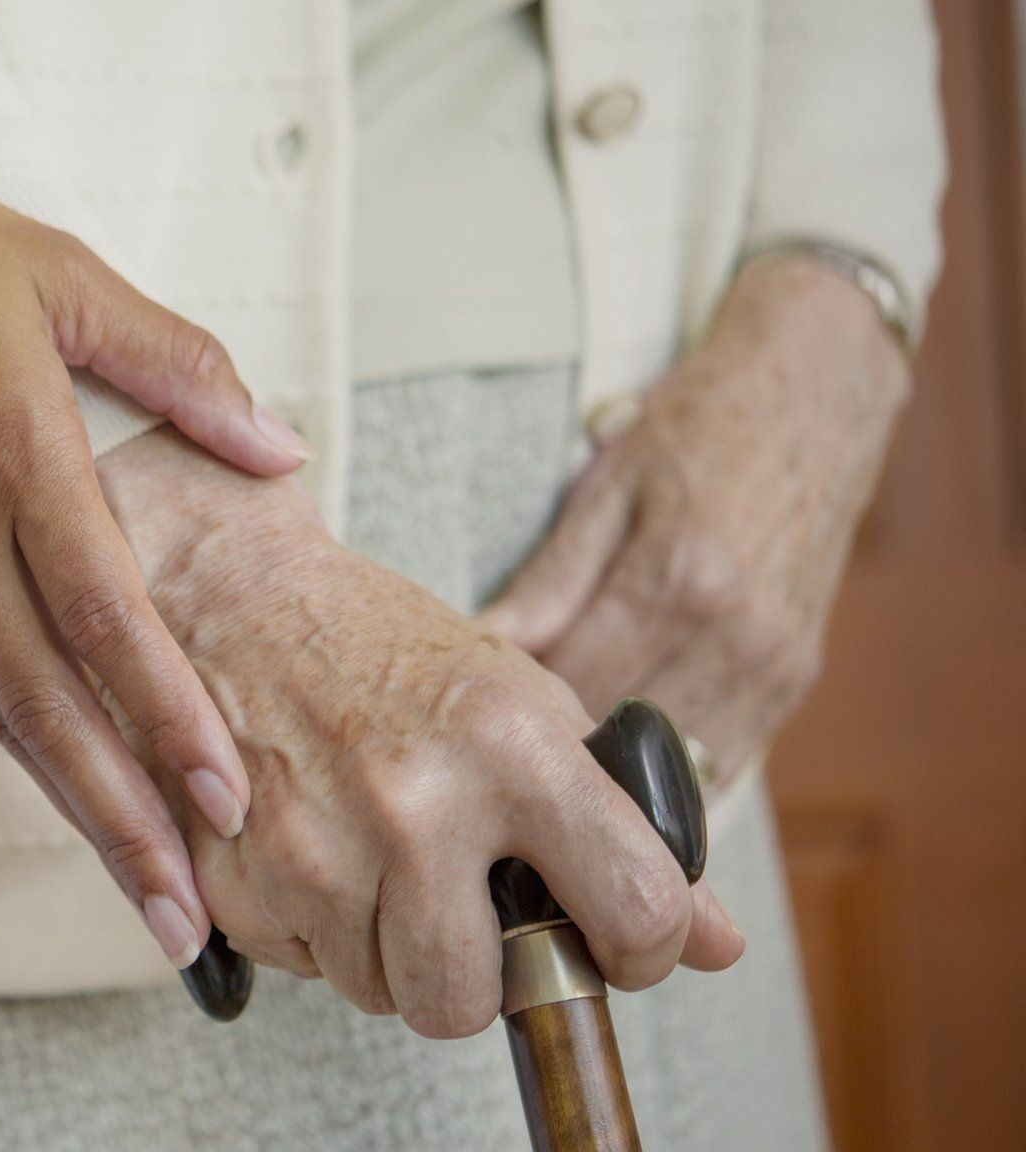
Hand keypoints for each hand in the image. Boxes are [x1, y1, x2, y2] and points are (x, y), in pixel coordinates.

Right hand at [0, 143, 316, 967]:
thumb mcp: (59, 271)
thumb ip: (178, 363)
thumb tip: (278, 441)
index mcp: (15, 453)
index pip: (105, 616)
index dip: (165, 715)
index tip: (224, 799)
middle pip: (46, 707)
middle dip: (119, 825)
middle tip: (180, 925)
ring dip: (68, 804)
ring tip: (136, 887)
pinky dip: (11, 726)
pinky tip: (61, 770)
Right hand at [97, 428, 744, 1035]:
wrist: (236, 594)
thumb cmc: (385, 648)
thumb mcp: (522, 703)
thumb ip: (621, 822)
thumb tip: (715, 943)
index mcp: (511, 747)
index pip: (635, 912)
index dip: (638, 949)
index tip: (615, 940)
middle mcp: (414, 804)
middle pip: (467, 1002)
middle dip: (473, 980)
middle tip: (459, 914)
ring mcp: (315, 848)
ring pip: (377, 994)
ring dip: (385, 952)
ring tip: (375, 862)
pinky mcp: (236, 876)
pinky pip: (298, 966)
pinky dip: (310, 930)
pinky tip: (311, 849)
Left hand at [482, 257, 912, 776]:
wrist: (818, 395)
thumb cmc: (701, 427)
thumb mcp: (608, 484)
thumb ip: (549, 579)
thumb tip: (481, 644)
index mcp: (680, 579)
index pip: (572, 684)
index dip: (519, 698)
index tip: (487, 690)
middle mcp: (737, 634)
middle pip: (620, 734)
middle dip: (560, 732)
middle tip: (520, 710)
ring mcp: (775, 664)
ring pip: (673, 763)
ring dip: (616, 756)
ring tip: (575, 717)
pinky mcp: (797, 680)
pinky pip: (722, 759)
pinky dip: (672, 759)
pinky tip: (633, 728)